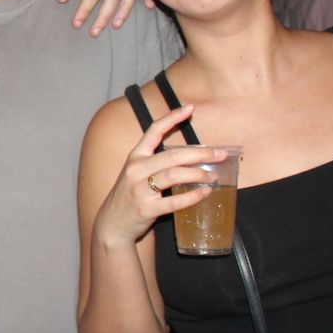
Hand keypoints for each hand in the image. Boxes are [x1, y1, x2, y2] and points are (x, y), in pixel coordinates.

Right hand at [91, 104, 225, 246]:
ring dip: (197, 173)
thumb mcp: (137, 173)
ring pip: (173, 175)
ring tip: (213, 176)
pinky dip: (192, 196)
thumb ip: (158, 163)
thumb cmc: (130, 195)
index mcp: (135, 156)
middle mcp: (136, 169)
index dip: (172, 117)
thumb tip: (194, 156)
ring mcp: (139, 189)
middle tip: (220, 154)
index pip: (154, 131)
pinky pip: (173, 201)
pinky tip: (204, 193)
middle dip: (200, 153)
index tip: (190, 108)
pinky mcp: (145, 209)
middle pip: (172, 155)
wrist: (112, 223)